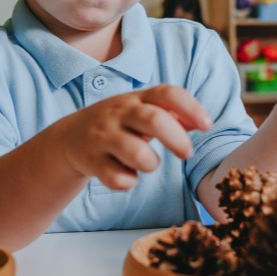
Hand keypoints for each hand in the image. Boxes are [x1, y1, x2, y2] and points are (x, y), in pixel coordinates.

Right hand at [56, 84, 211, 189]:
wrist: (69, 138)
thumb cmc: (118, 125)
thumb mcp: (142, 112)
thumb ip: (173, 115)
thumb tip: (203, 122)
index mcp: (137, 98)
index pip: (167, 93)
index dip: (191, 108)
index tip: (207, 125)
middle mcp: (119, 113)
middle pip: (153, 120)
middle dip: (176, 139)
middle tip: (186, 154)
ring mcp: (102, 136)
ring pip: (136, 152)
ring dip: (150, 163)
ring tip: (147, 163)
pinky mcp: (91, 160)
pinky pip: (117, 178)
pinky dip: (127, 182)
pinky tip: (124, 174)